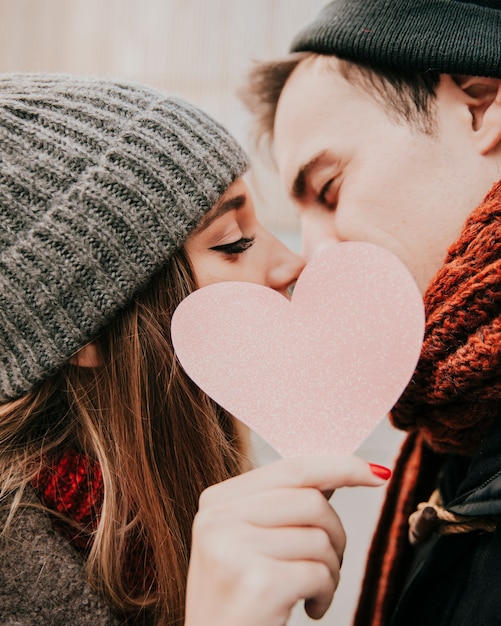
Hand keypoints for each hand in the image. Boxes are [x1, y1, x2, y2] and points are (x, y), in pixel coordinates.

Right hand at [185, 455, 388, 625]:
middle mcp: (219, 518)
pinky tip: (309, 607)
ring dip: (331, 570)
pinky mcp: (257, 583)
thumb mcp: (249, 541)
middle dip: (336, 534)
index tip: (376, 473)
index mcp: (218, 500)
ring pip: (319, 538)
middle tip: (330, 562)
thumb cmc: (240, 600)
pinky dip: (326, 594)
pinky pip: (319, 573)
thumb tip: (334, 474)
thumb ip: (284, 505)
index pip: (292, 468)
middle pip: (312, 501)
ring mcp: (234, 548)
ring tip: (312, 591)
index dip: (340, 466)